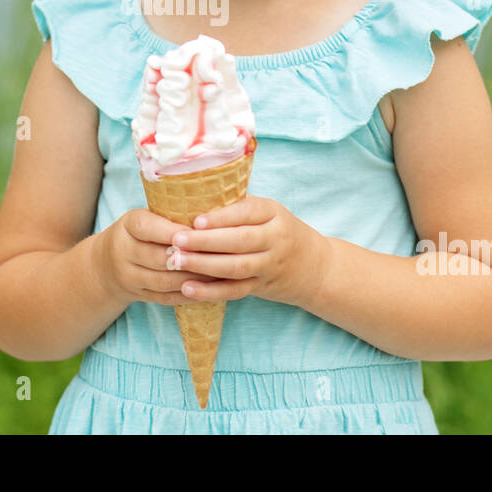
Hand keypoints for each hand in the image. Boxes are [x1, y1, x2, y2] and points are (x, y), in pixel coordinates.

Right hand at [95, 208, 225, 306]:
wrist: (107, 263)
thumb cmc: (140, 232)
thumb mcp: (147, 215)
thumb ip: (172, 213)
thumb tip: (213, 209)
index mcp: (128, 225)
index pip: (147, 227)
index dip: (173, 231)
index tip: (200, 231)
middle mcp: (123, 252)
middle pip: (158, 257)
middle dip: (190, 258)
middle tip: (219, 255)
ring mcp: (129, 277)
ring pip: (164, 281)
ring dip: (194, 278)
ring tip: (220, 273)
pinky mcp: (138, 296)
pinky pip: (166, 298)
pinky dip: (190, 294)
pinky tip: (210, 290)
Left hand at [163, 195, 330, 307]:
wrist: (314, 267)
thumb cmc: (280, 231)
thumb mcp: (268, 213)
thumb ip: (239, 208)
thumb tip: (192, 199)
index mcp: (274, 214)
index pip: (247, 213)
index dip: (221, 217)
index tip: (195, 220)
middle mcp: (275, 240)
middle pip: (240, 241)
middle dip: (206, 241)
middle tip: (177, 240)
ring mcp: (269, 266)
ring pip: (236, 267)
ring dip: (204, 265)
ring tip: (176, 261)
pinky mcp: (261, 287)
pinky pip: (234, 291)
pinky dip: (210, 292)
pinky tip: (188, 288)